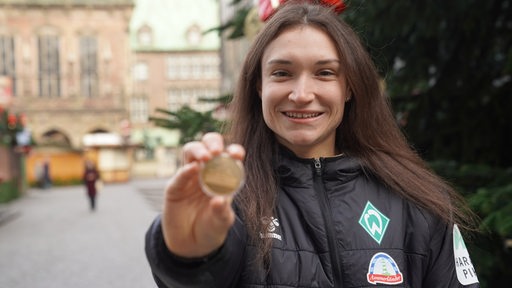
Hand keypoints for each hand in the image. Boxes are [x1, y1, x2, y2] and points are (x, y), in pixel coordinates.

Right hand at [161, 132, 244, 257]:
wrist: (191, 244)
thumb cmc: (211, 228)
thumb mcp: (221, 222)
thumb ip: (222, 211)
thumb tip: (219, 200)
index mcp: (224, 176)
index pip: (229, 156)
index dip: (234, 151)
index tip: (236, 154)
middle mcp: (207, 171)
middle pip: (208, 145)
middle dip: (213, 143)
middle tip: (216, 152)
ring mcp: (189, 177)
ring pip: (191, 151)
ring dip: (198, 150)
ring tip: (206, 158)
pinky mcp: (175, 187)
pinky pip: (179, 175)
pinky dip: (186, 170)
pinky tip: (193, 169)